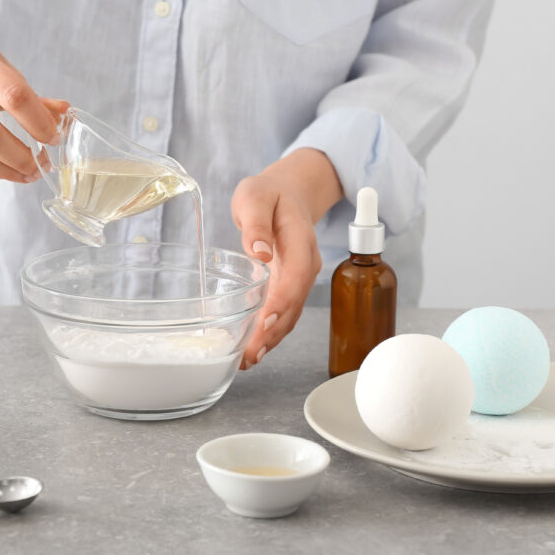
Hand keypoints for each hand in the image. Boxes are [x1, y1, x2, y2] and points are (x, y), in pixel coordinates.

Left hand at [230, 149, 342, 368]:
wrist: (288, 194)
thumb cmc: (268, 194)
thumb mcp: (255, 195)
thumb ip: (256, 220)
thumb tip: (259, 251)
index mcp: (301, 240)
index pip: (297, 275)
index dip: (283, 300)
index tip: (265, 321)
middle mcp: (306, 264)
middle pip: (295, 302)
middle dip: (274, 331)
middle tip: (251, 355)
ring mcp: (299, 278)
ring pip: (291, 313)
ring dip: (272, 339)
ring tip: (248, 360)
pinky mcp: (289, 286)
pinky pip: (283, 312)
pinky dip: (270, 333)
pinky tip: (252, 349)